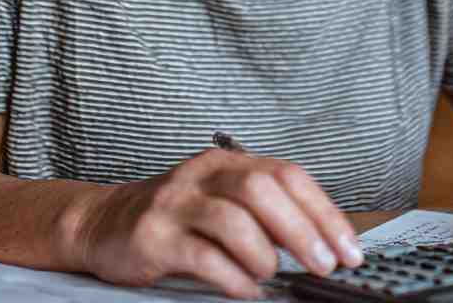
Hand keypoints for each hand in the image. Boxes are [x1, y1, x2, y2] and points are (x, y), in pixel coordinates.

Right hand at [68, 148, 364, 298]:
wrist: (103, 223)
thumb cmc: (176, 217)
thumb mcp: (222, 201)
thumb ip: (266, 213)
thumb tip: (323, 245)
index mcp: (228, 162)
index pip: (288, 175)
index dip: (325, 212)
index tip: (349, 248)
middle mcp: (202, 174)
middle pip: (263, 190)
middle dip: (303, 231)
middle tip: (323, 264)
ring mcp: (175, 203)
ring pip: (234, 220)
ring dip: (264, 254)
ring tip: (270, 274)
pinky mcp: (153, 236)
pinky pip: (202, 256)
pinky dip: (233, 277)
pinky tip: (246, 289)